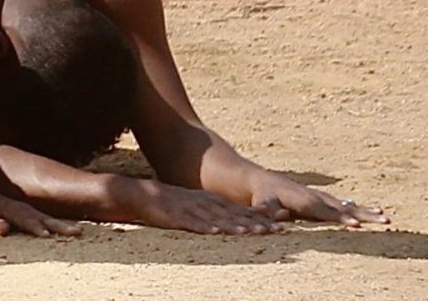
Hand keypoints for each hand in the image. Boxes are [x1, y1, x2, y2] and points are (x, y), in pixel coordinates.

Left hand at [0, 185, 78, 237]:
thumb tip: (4, 228)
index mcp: (10, 209)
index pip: (25, 220)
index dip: (35, 228)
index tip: (48, 236)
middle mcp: (22, 208)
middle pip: (42, 218)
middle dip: (58, 226)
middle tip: (76, 232)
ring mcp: (28, 210)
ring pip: (48, 219)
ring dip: (63, 225)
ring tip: (79, 232)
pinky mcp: (31, 214)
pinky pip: (47, 220)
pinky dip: (59, 225)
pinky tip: (71, 231)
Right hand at [129, 180, 284, 234]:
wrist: (143, 195)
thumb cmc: (174, 204)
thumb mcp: (200, 205)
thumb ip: (219, 214)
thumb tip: (241, 224)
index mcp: (214, 201)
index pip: (243, 210)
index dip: (264, 218)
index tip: (283, 224)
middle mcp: (206, 204)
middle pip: (235, 215)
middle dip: (257, 223)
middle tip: (277, 230)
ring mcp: (192, 209)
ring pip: (217, 219)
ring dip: (233, 226)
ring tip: (250, 232)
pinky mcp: (177, 216)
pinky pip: (192, 223)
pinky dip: (204, 227)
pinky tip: (215, 232)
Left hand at [231, 167, 386, 227]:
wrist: (258, 180)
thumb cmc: (259, 195)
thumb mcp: (260, 203)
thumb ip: (268, 210)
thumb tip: (275, 216)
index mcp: (303, 201)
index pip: (325, 212)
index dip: (341, 218)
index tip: (357, 225)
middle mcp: (315, 197)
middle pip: (343, 208)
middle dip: (363, 214)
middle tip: (384, 220)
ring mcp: (319, 197)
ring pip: (346, 205)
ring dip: (366, 211)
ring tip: (385, 217)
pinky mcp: (320, 199)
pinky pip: (342, 205)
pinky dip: (357, 209)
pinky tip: (372, 212)